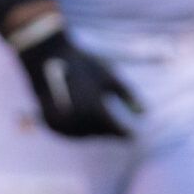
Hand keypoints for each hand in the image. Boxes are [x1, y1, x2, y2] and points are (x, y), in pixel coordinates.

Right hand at [15, 25, 142, 138]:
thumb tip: (145, 112)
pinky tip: (86, 127)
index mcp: (96, 108)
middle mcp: (79, 119)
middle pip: (100, 133)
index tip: (134, 137)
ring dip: (94, 133)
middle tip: (119, 132)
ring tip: (103, 129)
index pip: (116, 130)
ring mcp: (62, 123)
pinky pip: (68, 133)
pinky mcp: (51, 123)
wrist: (49, 57)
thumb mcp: (109, 77)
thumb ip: (128, 95)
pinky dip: (78, 131)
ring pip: (83, 135)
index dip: (126, 134)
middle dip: (109, 132)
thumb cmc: (83, 65)